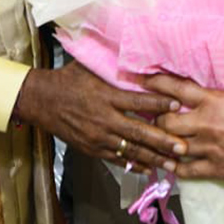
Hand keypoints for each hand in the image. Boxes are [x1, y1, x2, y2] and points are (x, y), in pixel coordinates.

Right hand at [13, 61, 184, 170]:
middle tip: (183, 147)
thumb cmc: (67, 80)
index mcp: (106, 96)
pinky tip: (150, 168)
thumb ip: (111, 65)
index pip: (138, 101)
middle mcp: (104, 119)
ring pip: (131, 150)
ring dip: (154, 158)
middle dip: (163, 141)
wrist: (41, 101)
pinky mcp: (92, 149)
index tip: (179, 105)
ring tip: (173, 164)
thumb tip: (132, 54)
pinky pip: (117, 159)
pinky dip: (135, 164)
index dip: (159, 103)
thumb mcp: (89, 67)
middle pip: (139, 132)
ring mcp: (98, 137)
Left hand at [146, 74, 223, 191]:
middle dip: (156, 117)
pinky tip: (169, 164)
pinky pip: (184, 170)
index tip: (141, 79)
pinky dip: (174, 167)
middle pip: (165, 119)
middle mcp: (206, 123)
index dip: (155, 82)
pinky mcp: (215, 169)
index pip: (175, 88)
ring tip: (156, 139)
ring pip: (170, 145)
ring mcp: (208, 148)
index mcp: (215, 101)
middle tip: (154, 115)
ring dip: (162, 142)